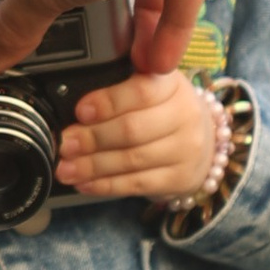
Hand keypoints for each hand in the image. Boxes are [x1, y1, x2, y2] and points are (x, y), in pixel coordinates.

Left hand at [56, 68, 218, 203]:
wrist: (204, 141)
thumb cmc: (164, 111)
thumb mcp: (152, 88)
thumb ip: (119, 88)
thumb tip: (74, 105)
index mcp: (172, 84)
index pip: (142, 91)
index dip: (109, 102)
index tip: (81, 111)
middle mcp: (185, 114)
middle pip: (133, 129)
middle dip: (92, 138)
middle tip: (65, 144)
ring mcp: (186, 149)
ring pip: (132, 159)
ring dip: (93, 166)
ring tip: (66, 168)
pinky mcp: (180, 178)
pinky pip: (137, 184)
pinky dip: (106, 185)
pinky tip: (85, 183)